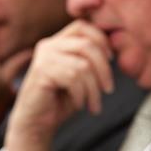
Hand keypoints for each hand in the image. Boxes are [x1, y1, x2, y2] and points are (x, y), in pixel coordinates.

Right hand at [3, 20, 113, 150]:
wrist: (37, 123)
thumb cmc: (62, 99)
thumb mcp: (81, 75)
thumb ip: (91, 59)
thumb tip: (114, 49)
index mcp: (58, 42)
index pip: (82, 26)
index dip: (101, 39)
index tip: (111, 59)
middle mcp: (48, 45)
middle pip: (86, 45)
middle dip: (103, 69)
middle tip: (109, 89)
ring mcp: (43, 58)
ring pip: (83, 66)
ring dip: (93, 89)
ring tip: (94, 104)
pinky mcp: (41, 72)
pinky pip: (73, 78)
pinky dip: (81, 94)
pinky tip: (79, 104)